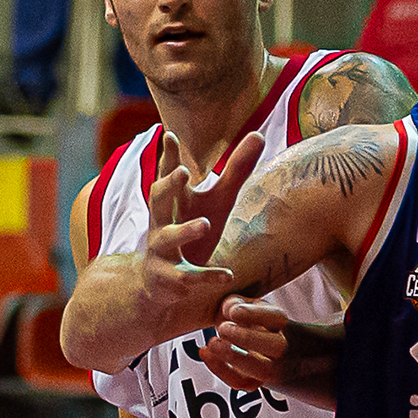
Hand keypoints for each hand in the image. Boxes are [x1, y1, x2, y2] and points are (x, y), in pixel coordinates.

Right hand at [150, 130, 265, 266]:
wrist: (161, 284)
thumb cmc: (193, 231)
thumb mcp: (217, 201)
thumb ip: (235, 171)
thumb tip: (259, 134)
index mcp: (173, 202)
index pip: (168, 174)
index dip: (169, 157)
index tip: (170, 135)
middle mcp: (161, 222)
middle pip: (158, 200)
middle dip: (168, 185)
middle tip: (183, 171)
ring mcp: (161, 251)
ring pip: (169, 238)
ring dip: (185, 231)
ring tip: (205, 224)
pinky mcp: (169, 279)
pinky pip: (188, 278)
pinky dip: (208, 277)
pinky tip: (228, 275)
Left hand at [200, 295, 289, 391]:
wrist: (253, 342)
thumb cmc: (245, 320)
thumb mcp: (241, 305)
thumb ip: (235, 303)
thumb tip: (229, 309)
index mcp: (278, 321)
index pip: (277, 318)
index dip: (254, 314)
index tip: (233, 312)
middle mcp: (279, 345)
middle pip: (277, 346)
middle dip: (247, 338)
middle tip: (222, 328)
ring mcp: (269, 366)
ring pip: (262, 370)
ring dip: (233, 356)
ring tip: (213, 343)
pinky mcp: (253, 381)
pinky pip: (241, 382)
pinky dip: (220, 370)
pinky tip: (206, 353)